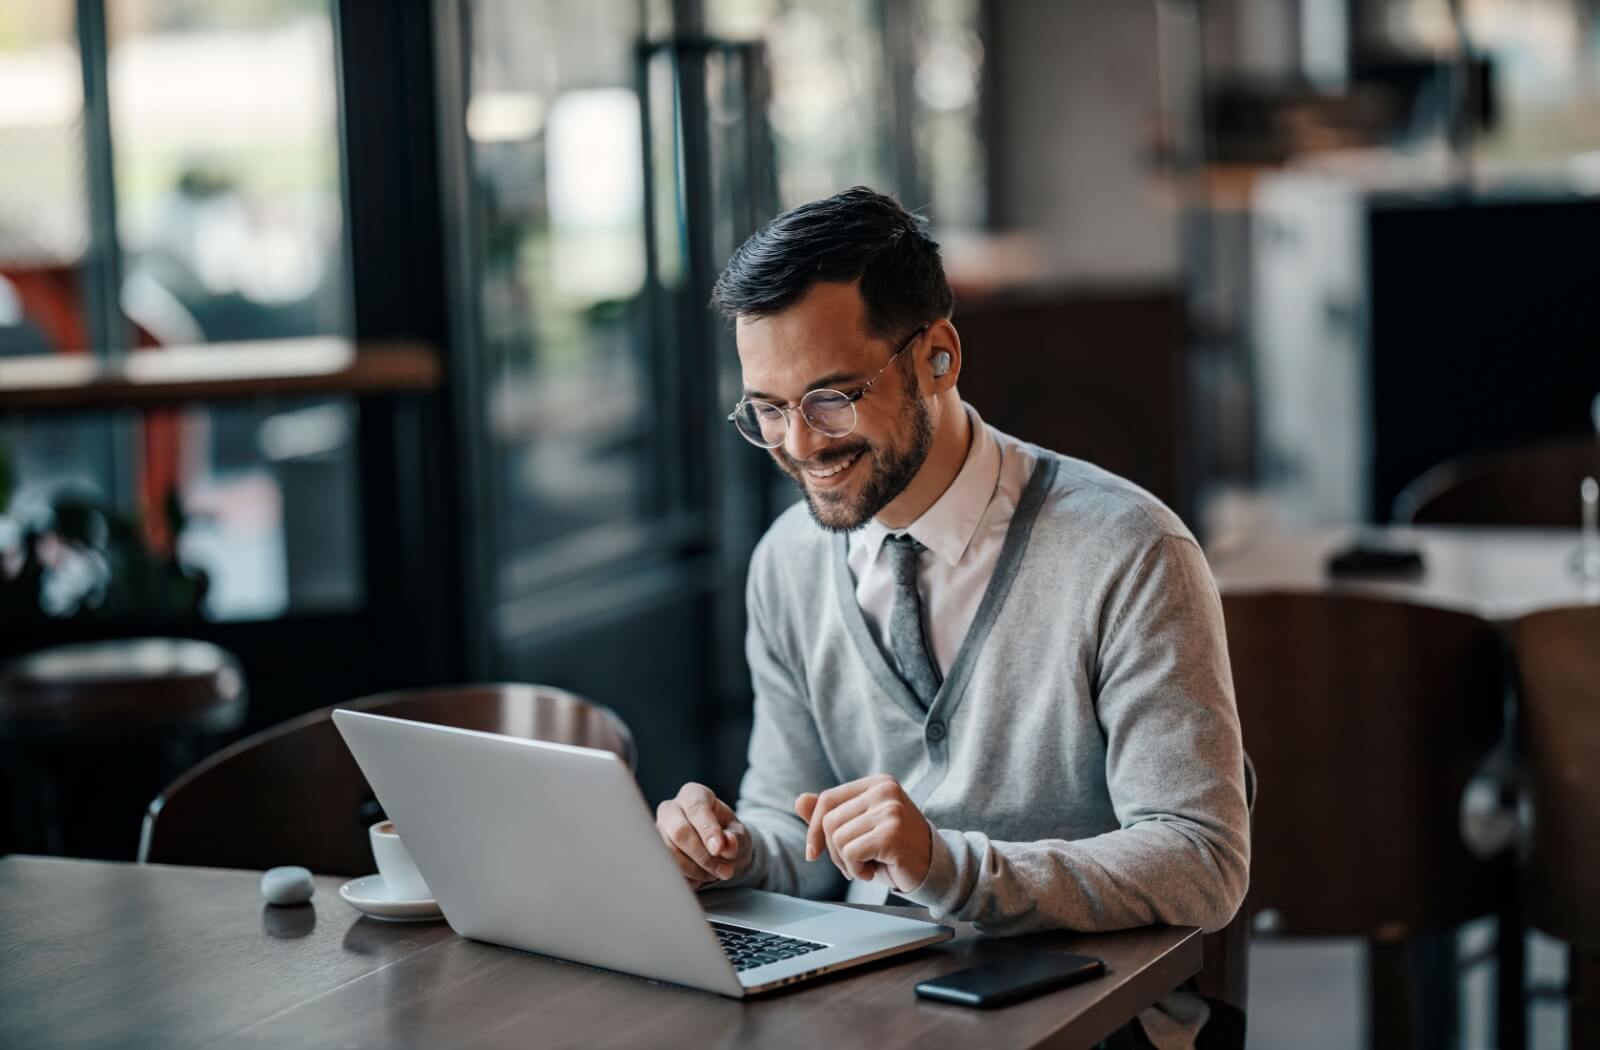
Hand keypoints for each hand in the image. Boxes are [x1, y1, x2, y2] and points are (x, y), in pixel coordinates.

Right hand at [655, 782, 750, 888]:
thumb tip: (728, 844)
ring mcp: (658, 830)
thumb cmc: (727, 835)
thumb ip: (736, 838)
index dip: (708, 830)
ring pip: (669, 852)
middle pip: (679, 832)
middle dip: (703, 856)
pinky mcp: (652, 851)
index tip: (719, 849)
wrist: (717, 849)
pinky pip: (664, 867)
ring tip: (713, 874)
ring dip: (694, 869)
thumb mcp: (739, 834)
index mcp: (693, 795)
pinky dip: (685, 878)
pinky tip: (699, 879)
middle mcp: (671, 809)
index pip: (696, 808)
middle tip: (723, 870)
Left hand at [795, 774, 932, 892]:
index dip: (813, 829)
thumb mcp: (860, 830)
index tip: (813, 853)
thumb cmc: (894, 850)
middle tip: (855, 863)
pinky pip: (851, 853)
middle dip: (834, 851)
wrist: (934, 869)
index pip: (827, 799)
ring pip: (837, 838)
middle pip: (829, 821)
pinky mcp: (892, 832)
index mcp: (877, 783)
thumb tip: (799, 800)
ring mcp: (890, 809)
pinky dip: (856, 870)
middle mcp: (884, 790)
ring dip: (846, 863)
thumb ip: (832, 814)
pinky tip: (874, 871)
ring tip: (868, 865)